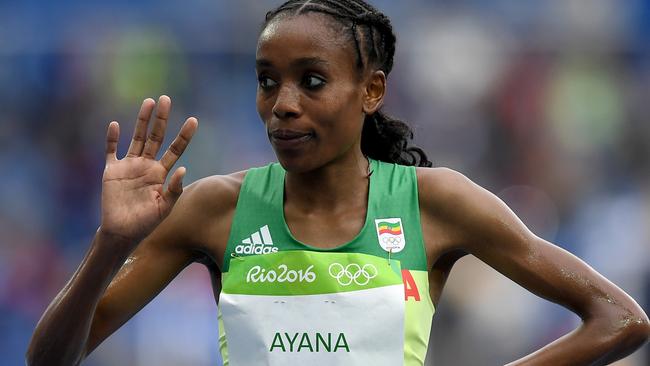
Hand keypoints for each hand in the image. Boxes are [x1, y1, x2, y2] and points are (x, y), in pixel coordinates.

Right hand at [100, 95, 197, 244]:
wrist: (123, 232)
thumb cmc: (147, 222)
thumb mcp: (165, 207)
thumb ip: (175, 189)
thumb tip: (184, 169)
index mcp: (161, 173)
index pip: (176, 149)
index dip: (184, 135)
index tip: (194, 120)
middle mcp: (146, 165)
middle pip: (156, 137)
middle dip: (161, 119)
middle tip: (166, 99)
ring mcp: (129, 166)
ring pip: (136, 138)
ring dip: (141, 121)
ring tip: (149, 102)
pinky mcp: (112, 171)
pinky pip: (111, 151)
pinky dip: (112, 139)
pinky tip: (115, 125)